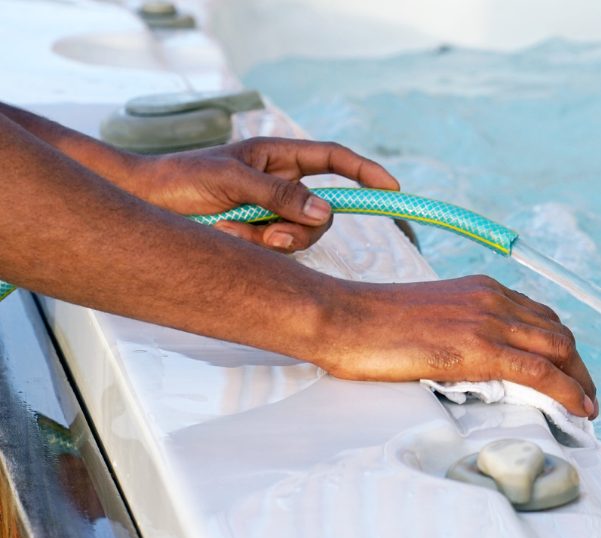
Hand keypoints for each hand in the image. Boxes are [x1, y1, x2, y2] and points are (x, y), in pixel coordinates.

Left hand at [124, 138, 398, 251]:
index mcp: (278, 157)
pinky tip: (225, 235)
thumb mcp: (233, 179)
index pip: (334, 160)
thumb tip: (326, 213)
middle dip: (301, 227)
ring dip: (271, 239)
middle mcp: (280, 185)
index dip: (365, 172)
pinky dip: (254, 247)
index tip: (391, 188)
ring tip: (233, 230)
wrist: (143, 203)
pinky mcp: (257, 235)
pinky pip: (277, 250)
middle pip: (321, 211)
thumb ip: (281, 195)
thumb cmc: (181, 179)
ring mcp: (270, 211)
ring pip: (301, 235)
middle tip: (272, 235)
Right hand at [317, 275, 598, 418]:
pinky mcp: (478, 347)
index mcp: (483, 289)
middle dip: (579, 367)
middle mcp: (494, 298)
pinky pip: (539, 370)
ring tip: (586, 409)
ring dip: (580, 382)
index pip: (541, 318)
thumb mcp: (430, 320)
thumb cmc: (371, 326)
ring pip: (559, 349)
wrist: (342, 317)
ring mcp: (488, 320)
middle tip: (585, 398)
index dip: (563, 349)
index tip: (570, 374)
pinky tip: (578, 410)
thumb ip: (461, 332)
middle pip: (558, 332)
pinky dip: (567, 391)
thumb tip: (477, 364)